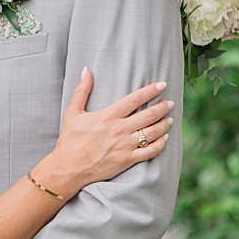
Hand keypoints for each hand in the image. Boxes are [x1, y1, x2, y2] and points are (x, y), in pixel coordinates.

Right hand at [39, 69, 172, 195]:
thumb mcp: (72, 113)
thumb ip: (81, 91)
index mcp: (108, 116)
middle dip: (163, 107)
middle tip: (169, 103)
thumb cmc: (69, 141)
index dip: (150, 91)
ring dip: (165, 124)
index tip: (162, 85)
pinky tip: (164, 138)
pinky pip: (151, 151)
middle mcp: (119, 130)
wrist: (68, 168)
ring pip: (153, 132)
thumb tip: (87, 70)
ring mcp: (125, 146)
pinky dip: (161, 144)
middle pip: (149, 115)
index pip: (135, 99)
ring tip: (170, 119)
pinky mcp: (127, 160)